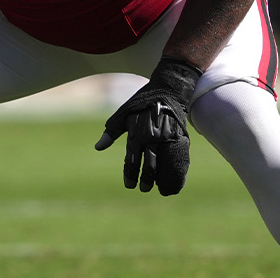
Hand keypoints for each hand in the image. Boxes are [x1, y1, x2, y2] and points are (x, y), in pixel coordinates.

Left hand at [94, 57, 201, 195]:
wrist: (169, 89)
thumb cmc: (143, 101)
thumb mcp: (123, 113)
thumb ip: (112, 131)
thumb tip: (98, 147)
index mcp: (137, 132)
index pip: (133, 159)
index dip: (131, 174)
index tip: (129, 185)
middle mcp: (153, 136)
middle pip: (150, 164)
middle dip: (146, 179)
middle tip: (143, 188)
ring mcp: (168, 137)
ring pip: (165, 164)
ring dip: (162, 179)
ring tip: (159, 189)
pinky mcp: (181, 137)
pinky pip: (179, 160)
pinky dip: (177, 173)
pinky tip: (174, 182)